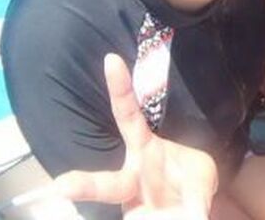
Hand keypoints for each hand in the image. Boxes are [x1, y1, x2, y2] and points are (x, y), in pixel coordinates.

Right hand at [53, 54, 216, 218]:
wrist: (192, 209)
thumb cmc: (190, 180)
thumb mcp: (203, 179)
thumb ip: (199, 194)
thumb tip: (196, 216)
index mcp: (145, 149)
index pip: (128, 115)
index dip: (120, 89)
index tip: (112, 60)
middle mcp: (132, 177)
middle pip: (106, 183)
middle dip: (83, 185)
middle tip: (61, 186)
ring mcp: (131, 204)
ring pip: (123, 211)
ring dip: (145, 215)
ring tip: (160, 210)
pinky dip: (178, 219)